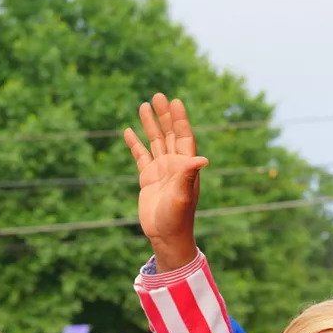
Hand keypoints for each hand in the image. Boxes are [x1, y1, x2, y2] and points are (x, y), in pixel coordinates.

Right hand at [123, 93, 208, 270]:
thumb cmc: (177, 218)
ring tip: (144, 105)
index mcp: (186, 166)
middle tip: (158, 96)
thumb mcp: (183, 196)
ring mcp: (161, 170)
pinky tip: (129, 131)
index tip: (175, 101)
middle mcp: (174, 164)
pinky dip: (135, 144)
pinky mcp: (147, 178)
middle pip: (170, 134)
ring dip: (150, 125)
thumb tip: (203, 158)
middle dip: (164, 116)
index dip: (180, 119)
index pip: (184, 136)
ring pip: (155, 141)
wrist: (166, 236)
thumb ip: (189, 175)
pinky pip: (140, 156)